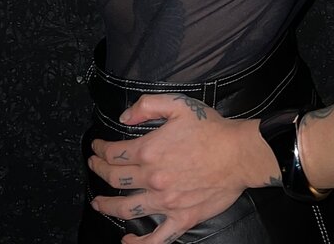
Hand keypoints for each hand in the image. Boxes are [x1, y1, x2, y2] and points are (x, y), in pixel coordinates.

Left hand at [88, 94, 273, 243]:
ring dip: (108, 206)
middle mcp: (153, 179)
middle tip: (94, 167)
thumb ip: (147, 106)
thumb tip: (124, 117)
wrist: (239, 154)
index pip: (114, 153)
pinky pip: (156, 238)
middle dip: (99, 172)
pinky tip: (126, 242)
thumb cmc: (210, 128)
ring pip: (127, 209)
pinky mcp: (182, 219)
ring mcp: (166, 202)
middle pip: (116, 179)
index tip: (96, 148)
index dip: (100, 150)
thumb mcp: (178, 104)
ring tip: (98, 203)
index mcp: (149, 151)